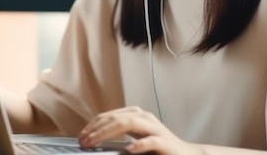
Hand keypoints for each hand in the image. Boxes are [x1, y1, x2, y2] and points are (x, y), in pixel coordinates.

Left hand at [78, 106, 200, 153]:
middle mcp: (144, 117)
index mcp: (135, 114)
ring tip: (95, 141)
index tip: (81, 136)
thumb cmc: (158, 147)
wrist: (185, 154)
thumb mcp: (135, 138)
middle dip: (96, 129)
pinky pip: (151, 141)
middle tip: (83, 141)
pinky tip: (129, 149)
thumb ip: (119, 135)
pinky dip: (139, 144)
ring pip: (129, 124)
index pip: (108, 116)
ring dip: (108, 133)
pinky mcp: (164, 142)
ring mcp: (155, 128)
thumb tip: (94, 138)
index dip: (92, 125)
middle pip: (115, 118)